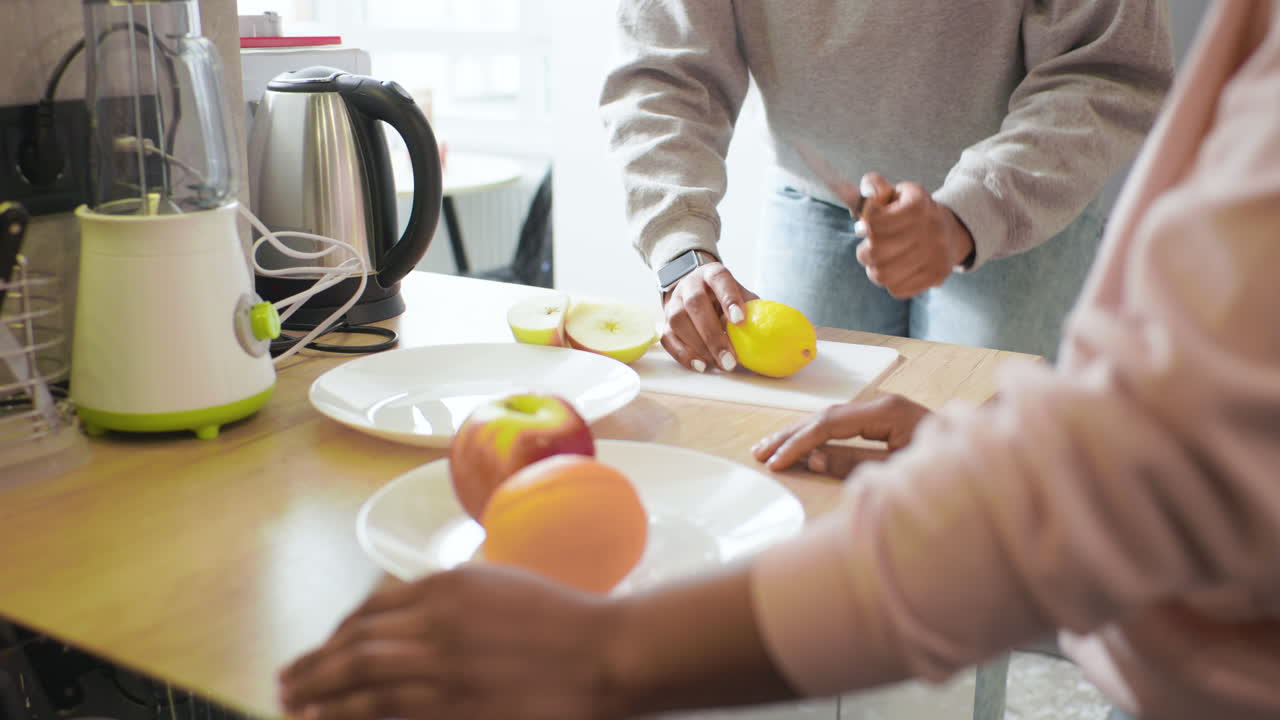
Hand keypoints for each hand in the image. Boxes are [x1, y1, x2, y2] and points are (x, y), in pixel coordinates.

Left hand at [278, 565, 623, 719]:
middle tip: (288, 681)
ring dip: (320, 691)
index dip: (338, 632)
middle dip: (315, 664)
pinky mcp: (454, 706)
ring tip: (294, 704)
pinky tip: (330, 719)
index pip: (371, 608)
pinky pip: (387, 711)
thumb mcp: (501, 587)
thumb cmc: (566, 622)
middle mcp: (436, 621)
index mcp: (447, 586)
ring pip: (361, 678)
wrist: (608, 653)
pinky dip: (352, 714)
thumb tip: (409, 614)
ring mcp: (444, 666)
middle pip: (356, 643)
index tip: (324, 648)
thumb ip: (453, 597)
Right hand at [661, 253, 757, 372]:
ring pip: (678, 321)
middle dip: (713, 335)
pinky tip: (701, 365)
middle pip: (695, 304)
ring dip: (699, 346)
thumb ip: (752, 308)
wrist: (693, 289)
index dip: (729, 299)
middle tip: (729, 359)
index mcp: (712, 273)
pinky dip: (684, 354)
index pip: (719, 280)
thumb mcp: (739, 294)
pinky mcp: (665, 322)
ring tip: (718, 364)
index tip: (740, 321)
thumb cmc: (724, 297)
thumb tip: (770, 334)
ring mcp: (674, 302)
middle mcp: (689, 285)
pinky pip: (668, 338)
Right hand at [751, 394, 930, 476]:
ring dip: (798, 434)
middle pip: (824, 416)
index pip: (829, 424)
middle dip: (789, 436)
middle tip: (758, 454)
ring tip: (767, 450)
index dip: (798, 443)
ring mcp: (883, 408)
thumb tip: (812, 459)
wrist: (985, 460)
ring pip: (830, 418)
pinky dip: (817, 436)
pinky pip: (842, 425)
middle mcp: (882, 403)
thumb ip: (852, 464)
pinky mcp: (884, 418)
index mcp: (887, 412)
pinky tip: (798, 446)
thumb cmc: (948, 468)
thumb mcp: (897, 470)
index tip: (776, 463)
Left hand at [854, 173, 974, 298]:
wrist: (950, 231)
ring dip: (874, 269)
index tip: (864, 226)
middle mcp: (930, 230)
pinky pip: (897, 290)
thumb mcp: (895, 193)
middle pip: (875, 252)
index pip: (875, 222)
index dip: (865, 225)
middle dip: (865, 251)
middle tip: (869, 247)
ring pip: (882, 275)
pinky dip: (890, 282)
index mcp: (917, 205)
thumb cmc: (910, 212)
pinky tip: (895, 271)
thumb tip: (867, 191)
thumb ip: (874, 187)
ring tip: (879, 261)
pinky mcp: (937, 276)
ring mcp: (935, 255)